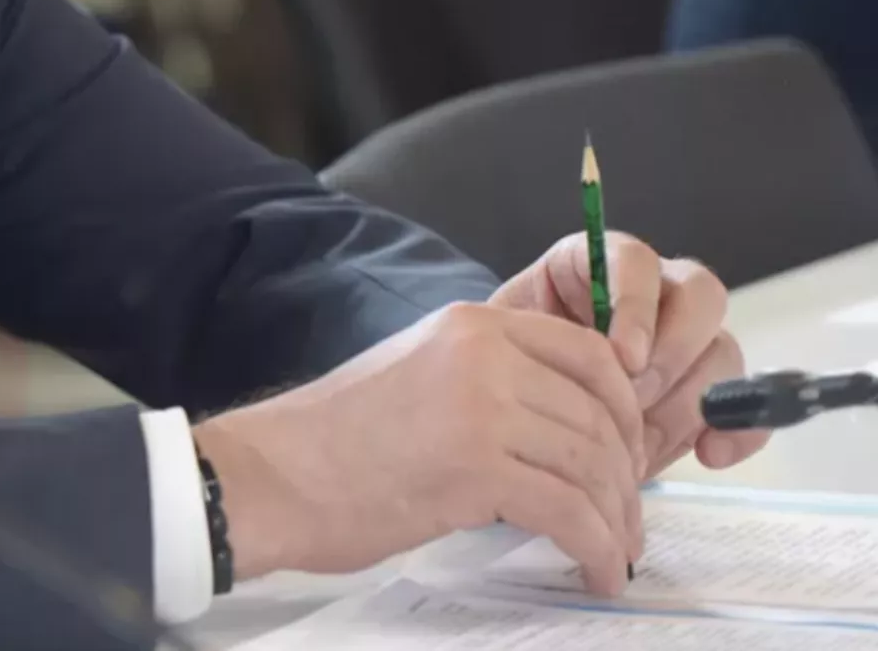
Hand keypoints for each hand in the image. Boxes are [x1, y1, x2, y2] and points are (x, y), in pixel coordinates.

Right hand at [196, 302, 646, 595]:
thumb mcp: (417, 377)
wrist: (270, 475)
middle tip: (627, 522)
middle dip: (627, 478)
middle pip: (599, 414)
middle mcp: (483, 352)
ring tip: (614, 555)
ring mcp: (481, 405)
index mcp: (469, 325)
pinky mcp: (476, 466)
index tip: (628, 457)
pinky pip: (571, 512)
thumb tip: (556, 431)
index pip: (589, 353)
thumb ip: (486, 383)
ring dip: (616, 522)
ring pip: (593, 466)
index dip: (625, 411)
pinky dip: (597, 550)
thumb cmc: (332, 441)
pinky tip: (594, 572)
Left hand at [491, 234, 770, 476]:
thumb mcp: (511, 345)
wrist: (522, 411)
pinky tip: (710, 455)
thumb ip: (547, 341)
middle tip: (635, 399)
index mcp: (596, 265)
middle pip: (700, 295)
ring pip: (722, 348)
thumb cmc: (510, 366)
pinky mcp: (709, 389)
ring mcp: (687, 339)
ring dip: (692, 398)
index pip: (634, 260)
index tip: (622, 357)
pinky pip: (747, 401)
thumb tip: (599, 365)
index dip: (636, 305)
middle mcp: (653, 292)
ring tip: (644, 441)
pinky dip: (740, 428)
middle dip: (672, 351)